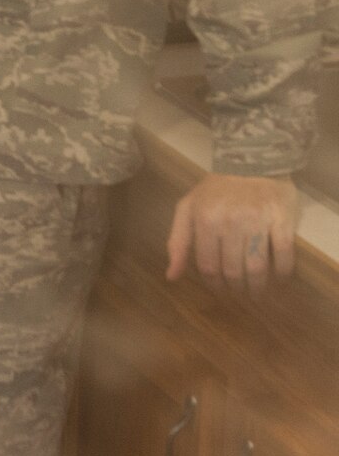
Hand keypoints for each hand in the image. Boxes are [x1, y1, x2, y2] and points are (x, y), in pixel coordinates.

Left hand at [167, 172, 297, 292]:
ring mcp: (257, 222)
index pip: (208, 265)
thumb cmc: (215, 190)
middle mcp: (229, 222)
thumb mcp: (187, 208)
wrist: (250, 162)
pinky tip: (279, 280)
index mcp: (204, 220)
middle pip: (233, 271)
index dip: (214, 284)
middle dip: (236, 288)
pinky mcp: (282, 221)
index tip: (220, 290)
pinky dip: (282, 274)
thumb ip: (177, 241)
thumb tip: (171, 276)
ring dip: (258, 287)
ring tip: (257, 293)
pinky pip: (284, 256)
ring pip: (257, 268)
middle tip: (240, 292)